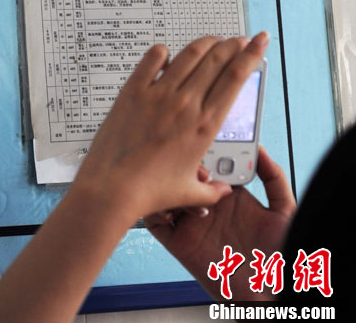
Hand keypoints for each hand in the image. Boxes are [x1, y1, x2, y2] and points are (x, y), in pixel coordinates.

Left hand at [73, 32, 269, 221]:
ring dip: (206, 42)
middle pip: (217, 59)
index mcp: (205, 124)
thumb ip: (212, 190)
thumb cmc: (148, 191)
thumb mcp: (189, 193)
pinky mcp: (134, 90)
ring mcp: (159, 93)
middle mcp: (185, 103)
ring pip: (190, 54)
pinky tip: (166, 54)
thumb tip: (223, 190)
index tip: (259, 42)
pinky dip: (162, 51)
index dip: (251, 55)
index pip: (236, 77)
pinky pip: (152, 58)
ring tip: (213, 40)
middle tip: (240, 39)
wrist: (111, 188)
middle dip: (233, 44)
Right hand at [145, 147, 295, 300]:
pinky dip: (155, 212)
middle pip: (186, 176)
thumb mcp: (284, 210)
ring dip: (173, 188)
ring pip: (168, 194)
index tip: (210, 147)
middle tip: (201, 171)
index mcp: (229, 194)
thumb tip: (260, 149)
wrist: (268, 293)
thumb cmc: (278, 255)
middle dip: (188, 168)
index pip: (210, 164)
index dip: (207, 153)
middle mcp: (208, 205)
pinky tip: (172, 210)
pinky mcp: (179, 242)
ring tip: (191, 193)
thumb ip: (274, 177)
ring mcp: (192, 223)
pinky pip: (155, 222)